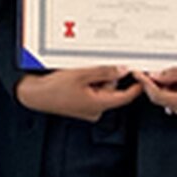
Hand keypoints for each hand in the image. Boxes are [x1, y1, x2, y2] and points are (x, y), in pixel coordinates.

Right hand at [15, 66, 141, 121]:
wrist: (35, 95)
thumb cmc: (54, 89)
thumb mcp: (81, 75)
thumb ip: (104, 72)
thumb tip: (121, 70)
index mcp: (99, 104)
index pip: (125, 97)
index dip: (136, 86)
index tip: (142, 77)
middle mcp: (95, 109)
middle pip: (111, 89)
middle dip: (105, 76)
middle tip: (93, 67)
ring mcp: (87, 109)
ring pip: (100, 89)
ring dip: (94, 78)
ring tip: (78, 73)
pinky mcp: (80, 106)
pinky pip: (90, 92)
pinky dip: (86, 83)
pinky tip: (75, 78)